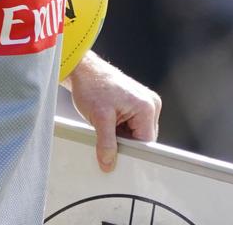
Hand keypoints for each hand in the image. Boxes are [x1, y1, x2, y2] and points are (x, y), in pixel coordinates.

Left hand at [65, 52, 160, 172]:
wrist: (82, 69)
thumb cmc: (91, 85)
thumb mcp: (99, 118)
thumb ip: (106, 143)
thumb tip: (108, 162)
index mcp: (147, 107)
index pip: (146, 142)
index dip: (131, 151)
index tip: (118, 158)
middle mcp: (150, 104)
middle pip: (141, 138)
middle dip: (124, 142)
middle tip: (106, 138)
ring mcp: (143, 103)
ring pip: (135, 132)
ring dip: (120, 135)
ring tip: (104, 125)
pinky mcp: (134, 103)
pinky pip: (130, 124)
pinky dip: (118, 128)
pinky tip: (106, 122)